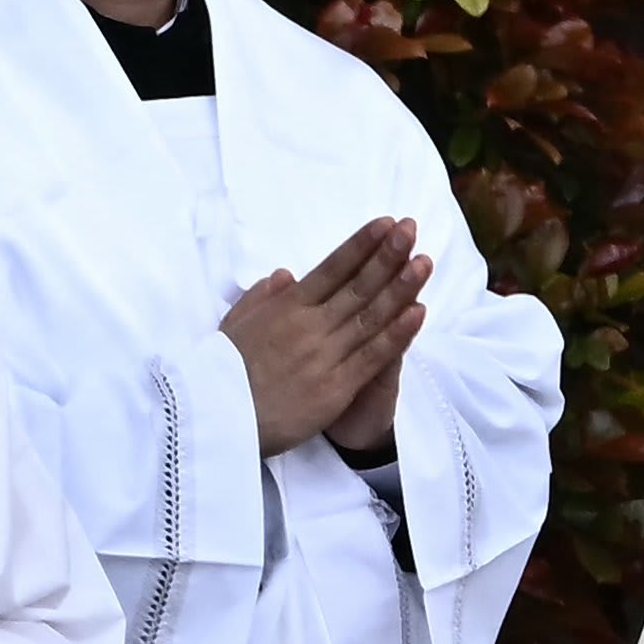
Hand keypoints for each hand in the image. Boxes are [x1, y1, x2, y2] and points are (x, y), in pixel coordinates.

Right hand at [225, 215, 421, 452]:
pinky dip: (397, 334)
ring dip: (401, 287)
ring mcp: (325, 354)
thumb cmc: (222, 374)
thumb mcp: (234, 325)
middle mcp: (309, 325)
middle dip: (387, 255)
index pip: (331, 268)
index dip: (360, 245)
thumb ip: (261, 298)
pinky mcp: (336, 387)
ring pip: (370, 316)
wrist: (218, 419)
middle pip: (356, 285)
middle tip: (412, 228)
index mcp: (286, 307)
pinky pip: (372, 355)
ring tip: (424, 262)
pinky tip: (418, 312)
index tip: (385, 224)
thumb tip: (285, 274)